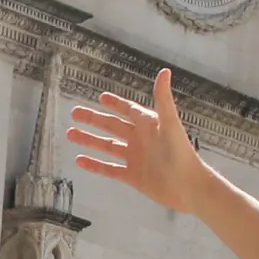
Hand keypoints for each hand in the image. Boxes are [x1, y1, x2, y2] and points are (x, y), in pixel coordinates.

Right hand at [68, 69, 203, 214]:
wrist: (188, 187)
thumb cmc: (182, 154)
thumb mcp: (170, 124)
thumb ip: (163, 99)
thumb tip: (164, 71)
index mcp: (149, 125)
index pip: (129, 110)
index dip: (116, 103)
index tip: (101, 97)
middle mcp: (140, 140)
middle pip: (112, 126)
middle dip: (93, 120)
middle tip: (74, 114)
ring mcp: (135, 158)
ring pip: (107, 147)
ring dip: (89, 140)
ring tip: (70, 134)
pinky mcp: (132, 176)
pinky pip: (109, 169)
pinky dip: (94, 165)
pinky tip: (79, 160)